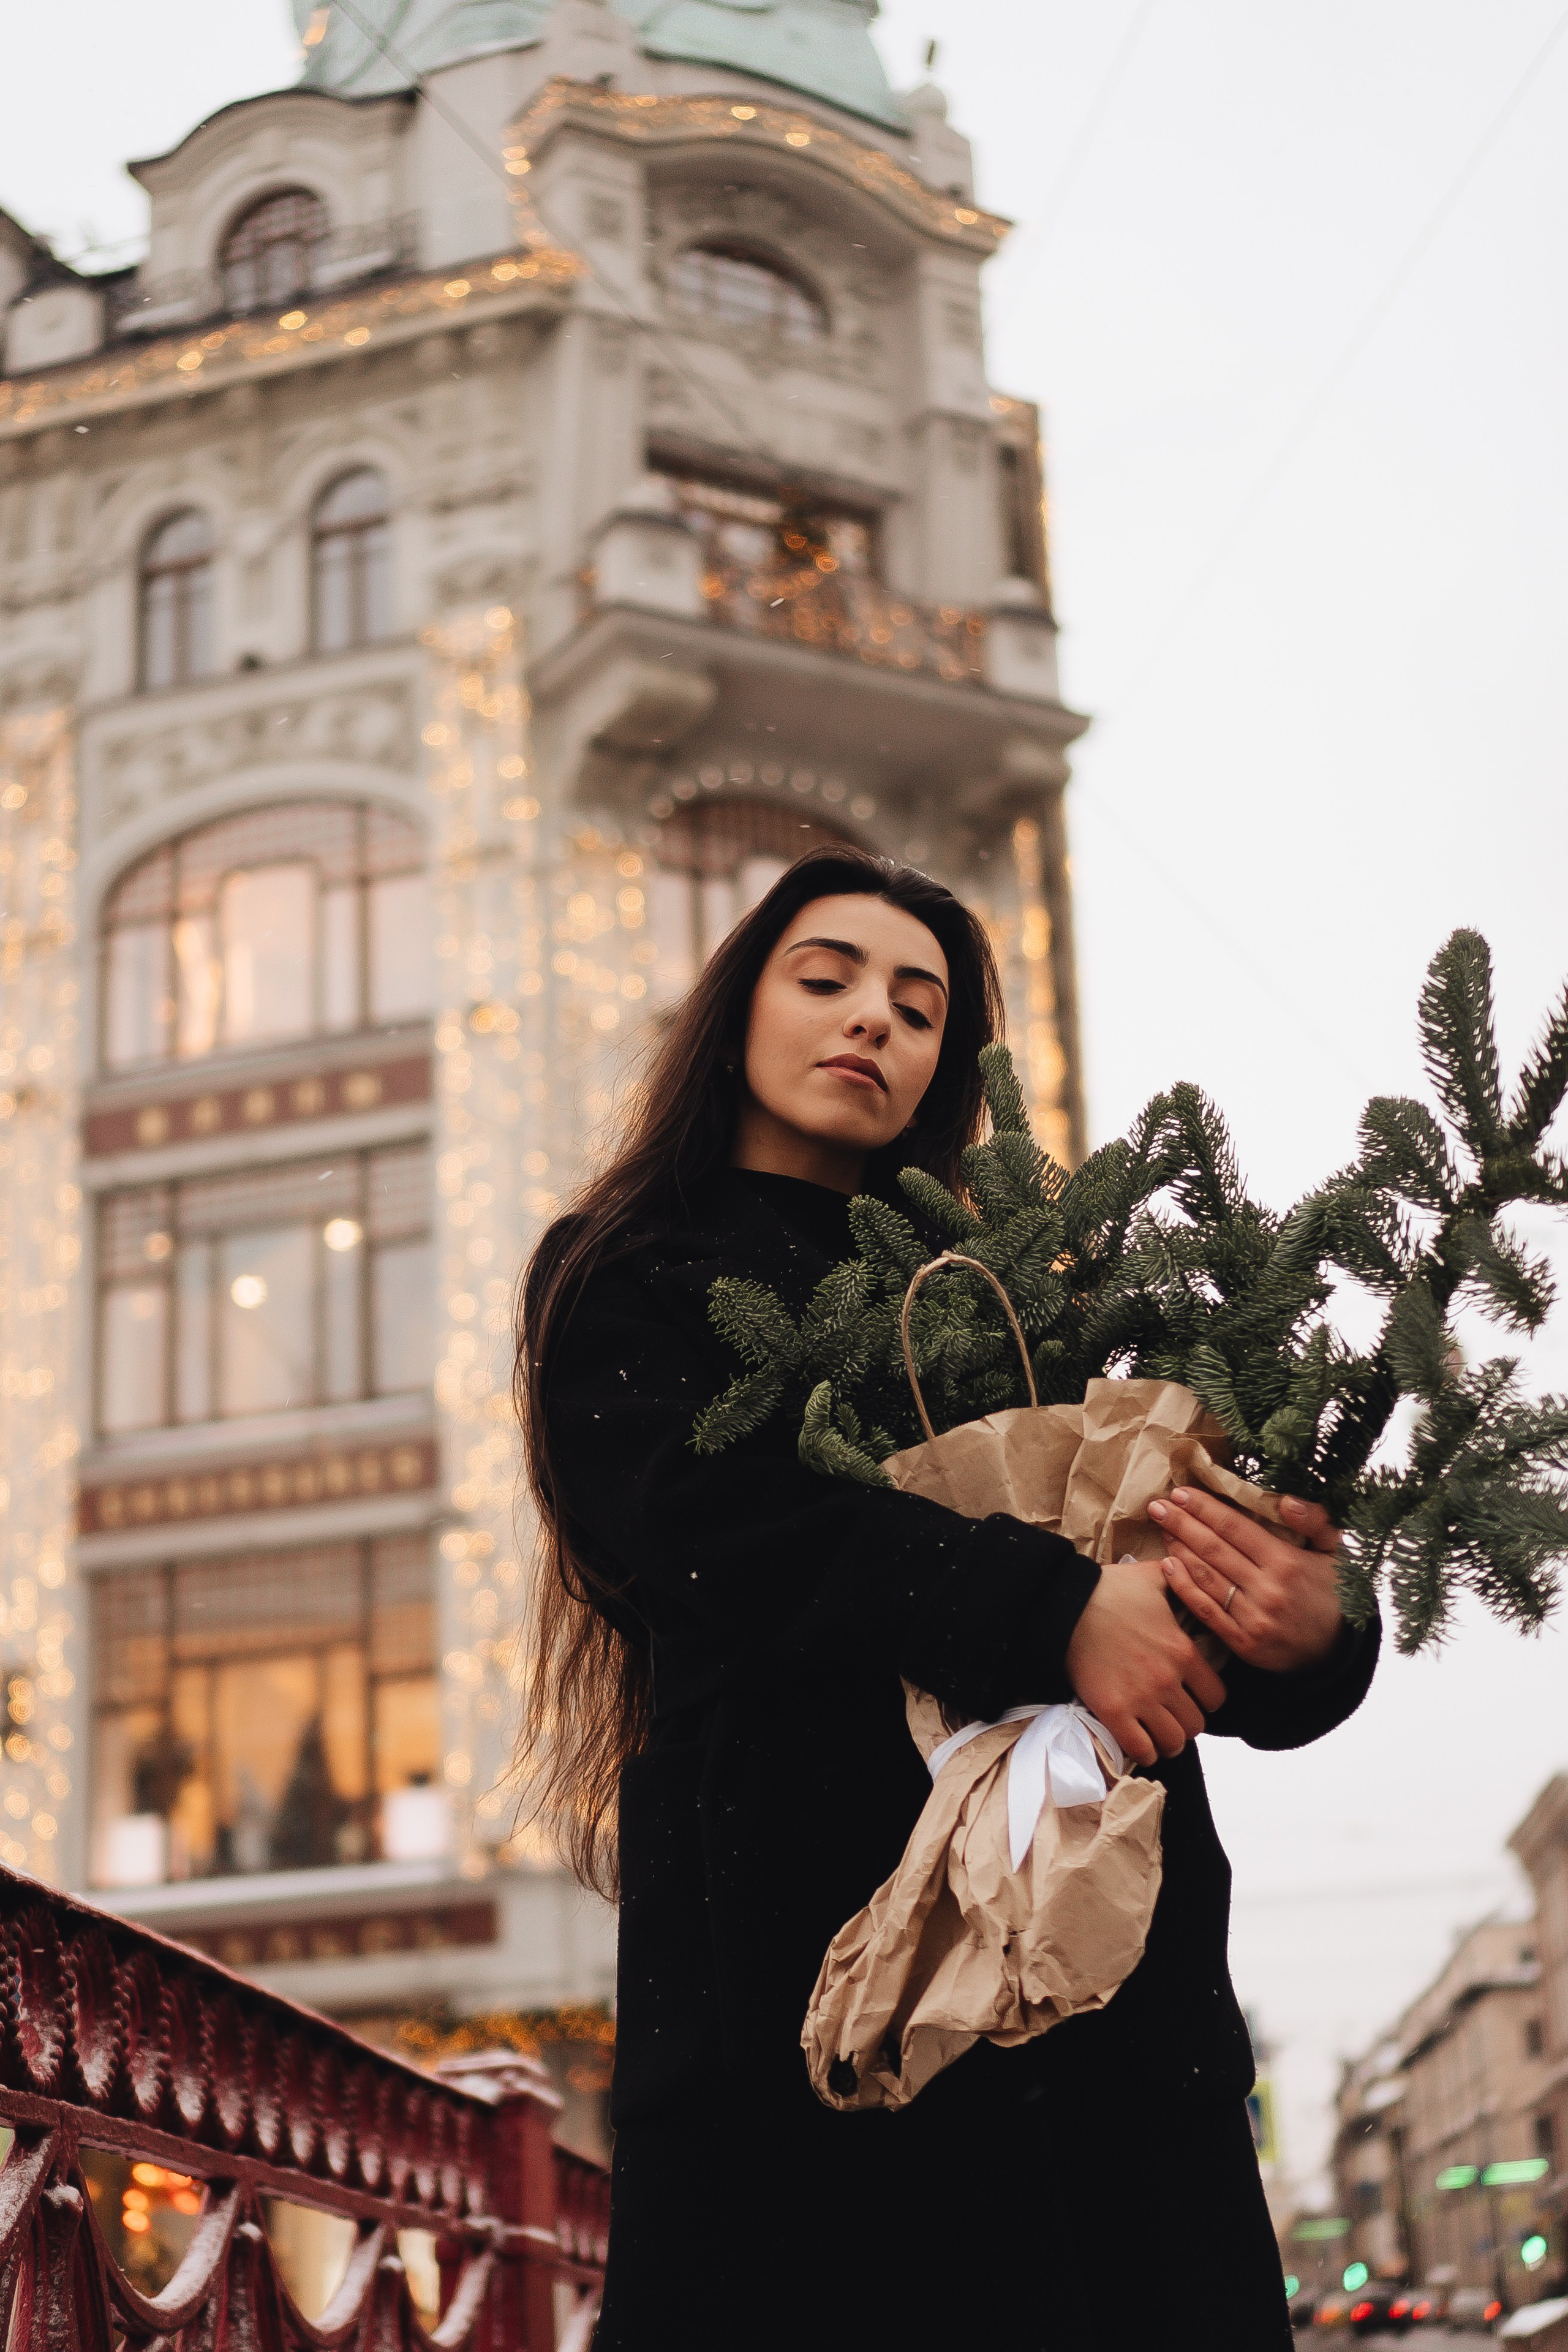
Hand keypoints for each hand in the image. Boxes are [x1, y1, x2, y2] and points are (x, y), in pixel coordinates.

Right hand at [1065, 1558, 1228, 1766]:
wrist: (1065, 1606)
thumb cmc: (1108, 1590)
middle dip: (1186, 1723)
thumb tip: (1189, 1568)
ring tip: (1157, 1733)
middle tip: (1172, 1716)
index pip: (1217, 1697)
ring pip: (1173, 1742)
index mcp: (1183, 1651)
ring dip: (1167, 1741)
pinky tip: (1138, 1741)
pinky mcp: (1112, 1712)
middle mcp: (1168, 1680)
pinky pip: (1141, 1749)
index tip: (1193, 1697)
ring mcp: (1141, 1699)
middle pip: (1196, 1725)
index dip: (1207, 1700)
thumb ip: (1179, 1578)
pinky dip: (1143, 1751)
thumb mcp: (1152, 1577)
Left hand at [1150, 1488, 1343, 1673]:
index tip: (1181, 1492)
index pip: (1234, 1527)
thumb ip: (1315, 1521)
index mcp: (1286, 1562)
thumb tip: (1286, 1500)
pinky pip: (1205, 1610)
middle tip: (1158, 1505)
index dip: (1204, 1508)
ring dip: (1178, 1549)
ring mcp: (1252, 1618)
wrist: (1338, 1651)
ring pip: (1205, 1577)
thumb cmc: (1333, 1593)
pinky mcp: (1242, 1642)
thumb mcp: (1335, 1552)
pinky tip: (1168, 1566)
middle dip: (1181, 1523)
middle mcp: (1267, 1589)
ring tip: (1162, 1528)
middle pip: (1212, 1548)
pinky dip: (1183, 1587)